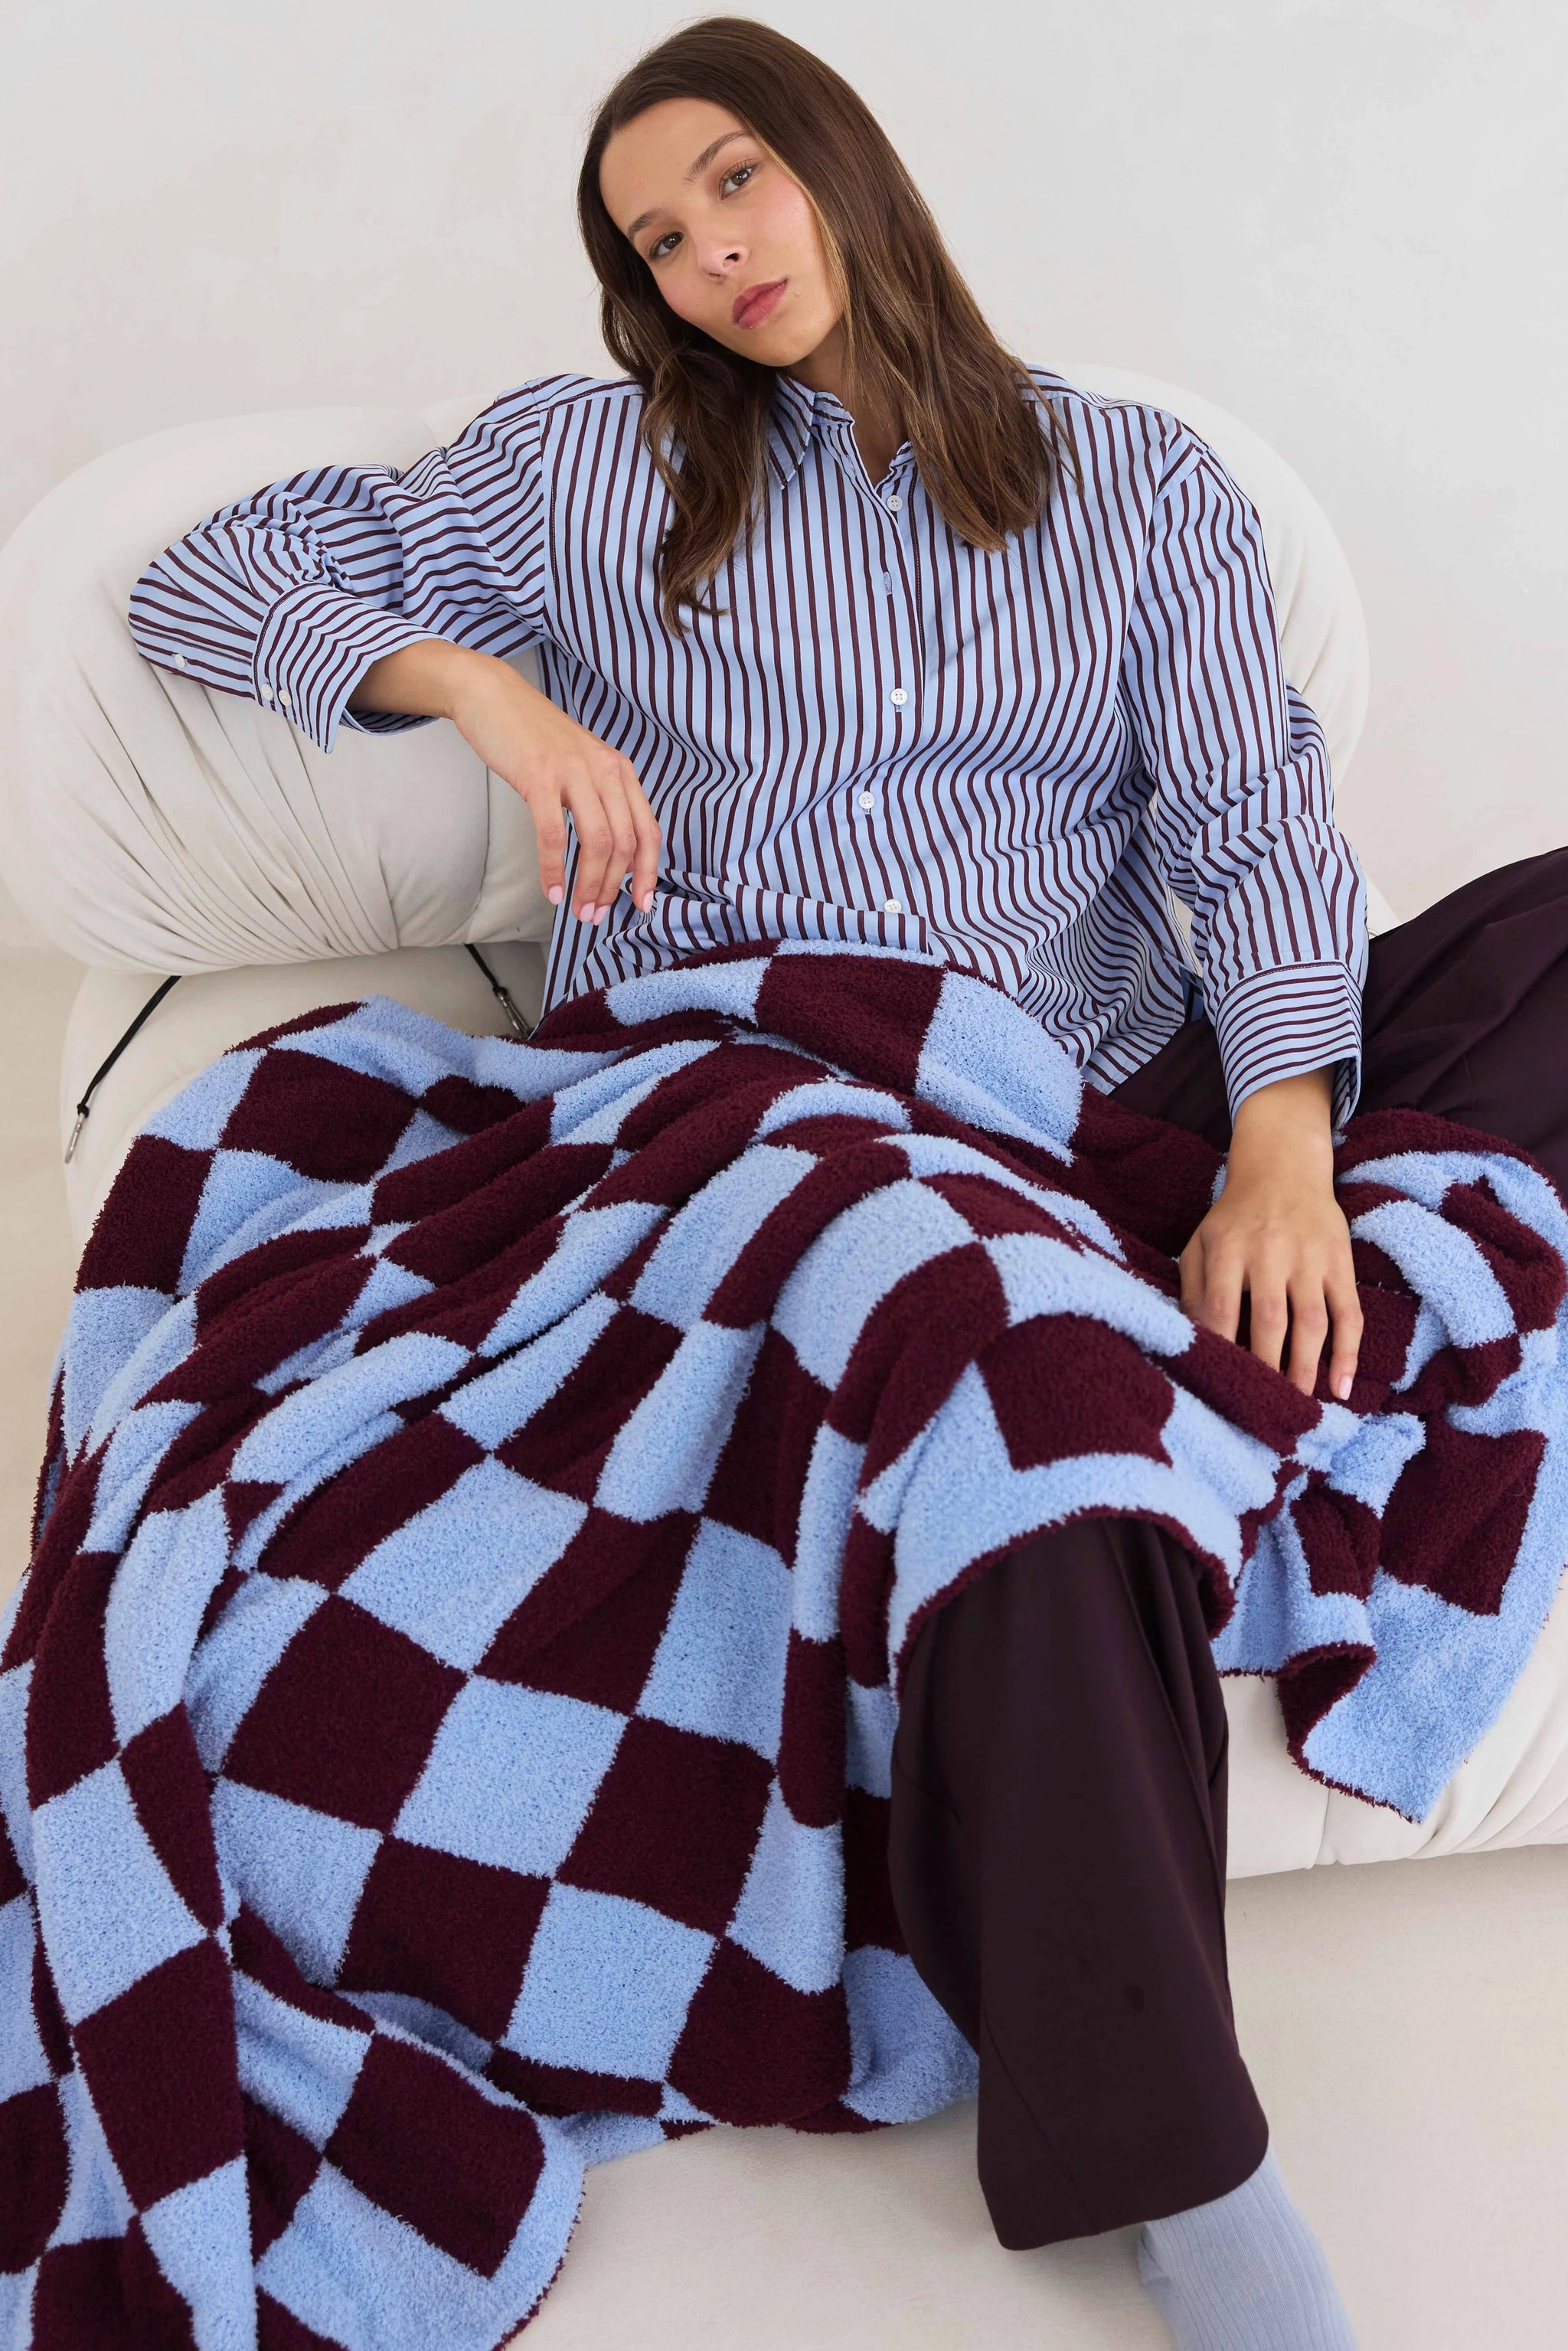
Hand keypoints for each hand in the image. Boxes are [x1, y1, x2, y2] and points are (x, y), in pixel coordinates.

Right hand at [351, 642, 660, 924]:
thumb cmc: (534, 737)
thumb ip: (598, 800)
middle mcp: (605, 770)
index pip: (648, 831)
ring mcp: (574, 771)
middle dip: (612, 888)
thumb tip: (609, 854)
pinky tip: (552, 890)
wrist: (493, 697)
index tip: (641, 904)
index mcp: (619, 770)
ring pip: (597, 842)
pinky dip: (554, 868)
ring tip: (578, 910)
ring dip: (589, 884)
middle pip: (624, 843)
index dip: (647, 873)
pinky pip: (554, 833)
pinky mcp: (540, 776)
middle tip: (595, 915)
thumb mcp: (580, 764)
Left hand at [1179, 1068, 1362, 1398]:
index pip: (1221, 1309)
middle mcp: (1270, 1252)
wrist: (1283, 1168)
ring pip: (1312, 1323)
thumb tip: (1193, 1344)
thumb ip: (1191, 1289)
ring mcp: (1310, 1258)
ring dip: (1306, 1370)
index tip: (1218, 1388)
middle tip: (1260, 1410)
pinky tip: (1341, 1387)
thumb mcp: (1200, 1243)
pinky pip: (1349, 1314)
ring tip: (1297, 1407)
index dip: (1221, 1351)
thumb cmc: (1234, 1219)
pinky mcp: (1340, 1262)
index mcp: (1227, 1248)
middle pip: (1269, 1322)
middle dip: (1266, 1370)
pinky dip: (1348, 1353)